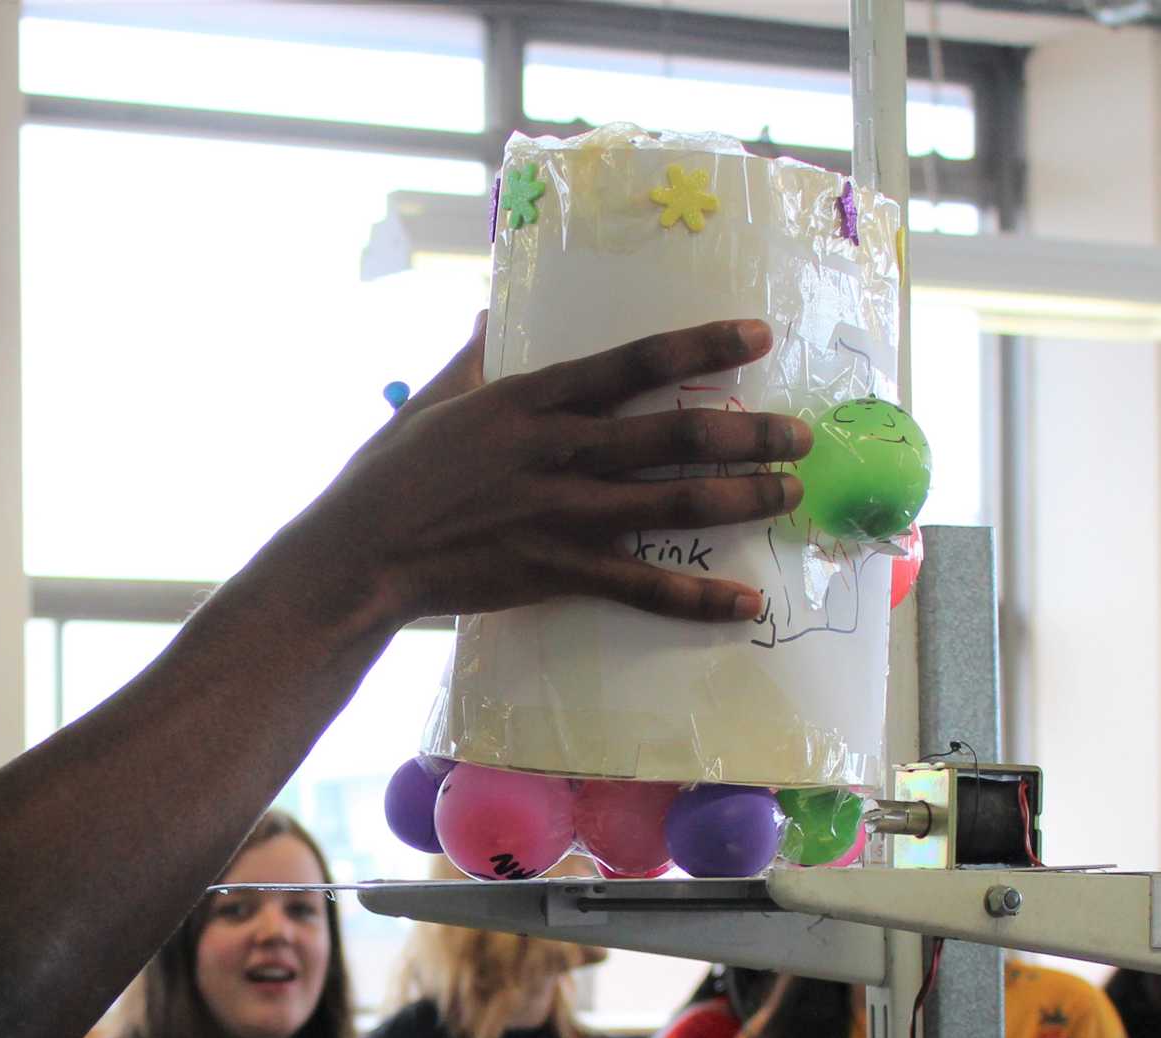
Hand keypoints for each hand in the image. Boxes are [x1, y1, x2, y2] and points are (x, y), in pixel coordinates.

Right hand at [278, 318, 809, 630]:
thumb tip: (488, 312)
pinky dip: (697, 598)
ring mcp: (560, 515)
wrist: (358, 557)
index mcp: (530, 399)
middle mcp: (557, 451)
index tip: (758, 337)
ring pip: (673, 503)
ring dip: (741, 499)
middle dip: (749, 433)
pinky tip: (744, 603)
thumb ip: (472, 357)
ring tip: (789, 495)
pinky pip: (641, 587)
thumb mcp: (431, 401)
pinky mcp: (555, 572)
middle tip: (801, 435)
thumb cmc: (386, 477)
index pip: (633, 362)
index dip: (701, 347)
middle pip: (674, 434)